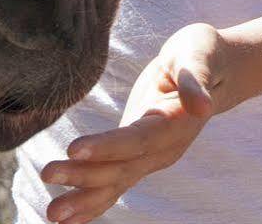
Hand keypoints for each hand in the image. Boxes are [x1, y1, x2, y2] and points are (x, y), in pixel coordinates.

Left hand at [38, 22, 224, 222]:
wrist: (214, 71)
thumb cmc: (201, 54)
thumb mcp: (199, 54)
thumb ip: (196, 78)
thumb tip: (202, 105)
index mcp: (174, 123)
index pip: (137, 139)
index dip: (107, 147)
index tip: (74, 149)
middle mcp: (163, 148)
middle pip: (121, 167)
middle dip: (84, 176)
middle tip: (47, 175)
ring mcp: (152, 157)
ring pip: (116, 183)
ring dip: (84, 200)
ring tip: (52, 214)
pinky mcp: (140, 156)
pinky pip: (116, 183)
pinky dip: (93, 203)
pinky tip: (69, 218)